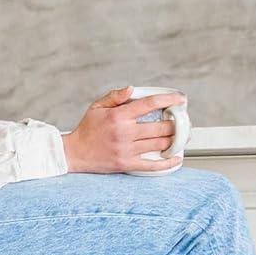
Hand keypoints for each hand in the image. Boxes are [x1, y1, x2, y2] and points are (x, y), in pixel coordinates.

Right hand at [61, 86, 185, 173]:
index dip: (169, 100)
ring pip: (161, 144)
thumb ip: (115, 96)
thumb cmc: (86, 130)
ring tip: (180, 136)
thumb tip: (132, 89)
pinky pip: (153, 165)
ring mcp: (127, 150)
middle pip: (161, 127)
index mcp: (119, 116)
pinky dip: (168, 162)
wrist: (73, 153)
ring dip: (175, 140)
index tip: (180, 100)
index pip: (150, 104)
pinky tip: (177, 157)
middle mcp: (125, 133)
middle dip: (177, 123)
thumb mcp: (97, 107)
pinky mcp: (127, 163)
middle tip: (182, 121)